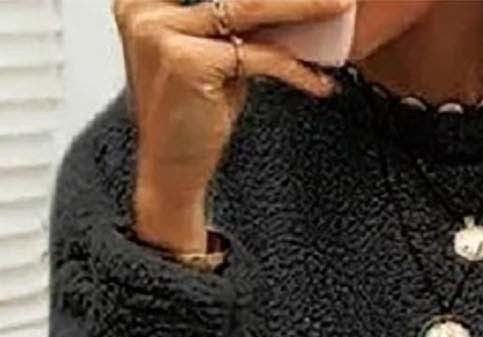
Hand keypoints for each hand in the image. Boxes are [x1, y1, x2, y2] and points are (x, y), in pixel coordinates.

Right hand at [115, 0, 350, 250]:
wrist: (171, 173)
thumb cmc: (192, 115)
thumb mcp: (213, 54)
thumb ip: (238, 22)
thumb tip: (292, 1)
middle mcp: (144, 7)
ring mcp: (160, 32)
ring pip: (249, 8)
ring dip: (303, 7)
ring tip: (338, 6)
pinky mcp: (186, 62)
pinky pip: (256, 55)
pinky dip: (294, 68)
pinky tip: (319, 80)